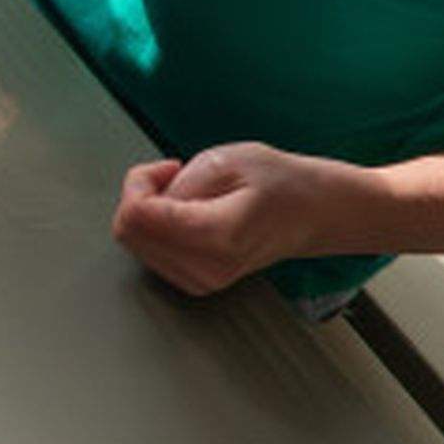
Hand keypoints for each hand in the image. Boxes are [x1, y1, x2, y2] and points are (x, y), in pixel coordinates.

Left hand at [110, 144, 339, 294]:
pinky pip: (151, 254)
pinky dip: (159, 229)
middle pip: (128, 234)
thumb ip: (178, 183)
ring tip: (189, 195)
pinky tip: (187, 214)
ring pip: (136, 245)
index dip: (139, 183)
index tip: (165, 169)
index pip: (135, 217)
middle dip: (141, 197)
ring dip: (150, 213)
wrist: (315, 212)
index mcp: (216, 237)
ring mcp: (204, 281)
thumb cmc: (281, 184)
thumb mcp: (226, 161)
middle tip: (175, 178)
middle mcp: (208, 269)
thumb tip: (143, 201)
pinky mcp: (199, 282)